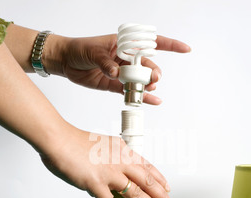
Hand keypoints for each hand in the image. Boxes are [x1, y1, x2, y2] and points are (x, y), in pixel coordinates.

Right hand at [40, 127, 174, 197]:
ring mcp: (109, 173)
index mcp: (122, 149)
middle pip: (148, 181)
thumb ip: (108, 160)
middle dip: (162, 195)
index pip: (147, 166)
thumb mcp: (100, 145)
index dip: (159, 179)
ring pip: (137, 192)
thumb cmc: (74, 142)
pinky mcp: (96, 184)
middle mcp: (120, 160)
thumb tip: (109, 179)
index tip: (167, 188)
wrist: (58, 139)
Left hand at [44, 33, 190, 104]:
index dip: (170, 45)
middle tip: (153, 79)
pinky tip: (153, 101)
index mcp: (124, 44)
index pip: (151, 43)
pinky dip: (141, 97)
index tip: (185, 49)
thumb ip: (106, 63)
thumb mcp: (93, 52)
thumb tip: (116, 73)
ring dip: (147, 85)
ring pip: (140, 80)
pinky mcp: (114, 85)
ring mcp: (121, 72)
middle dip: (153, 72)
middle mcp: (126, 58)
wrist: (65, 61)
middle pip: (147, 65)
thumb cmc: (79, 49)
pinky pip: (131, 91)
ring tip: (148, 89)